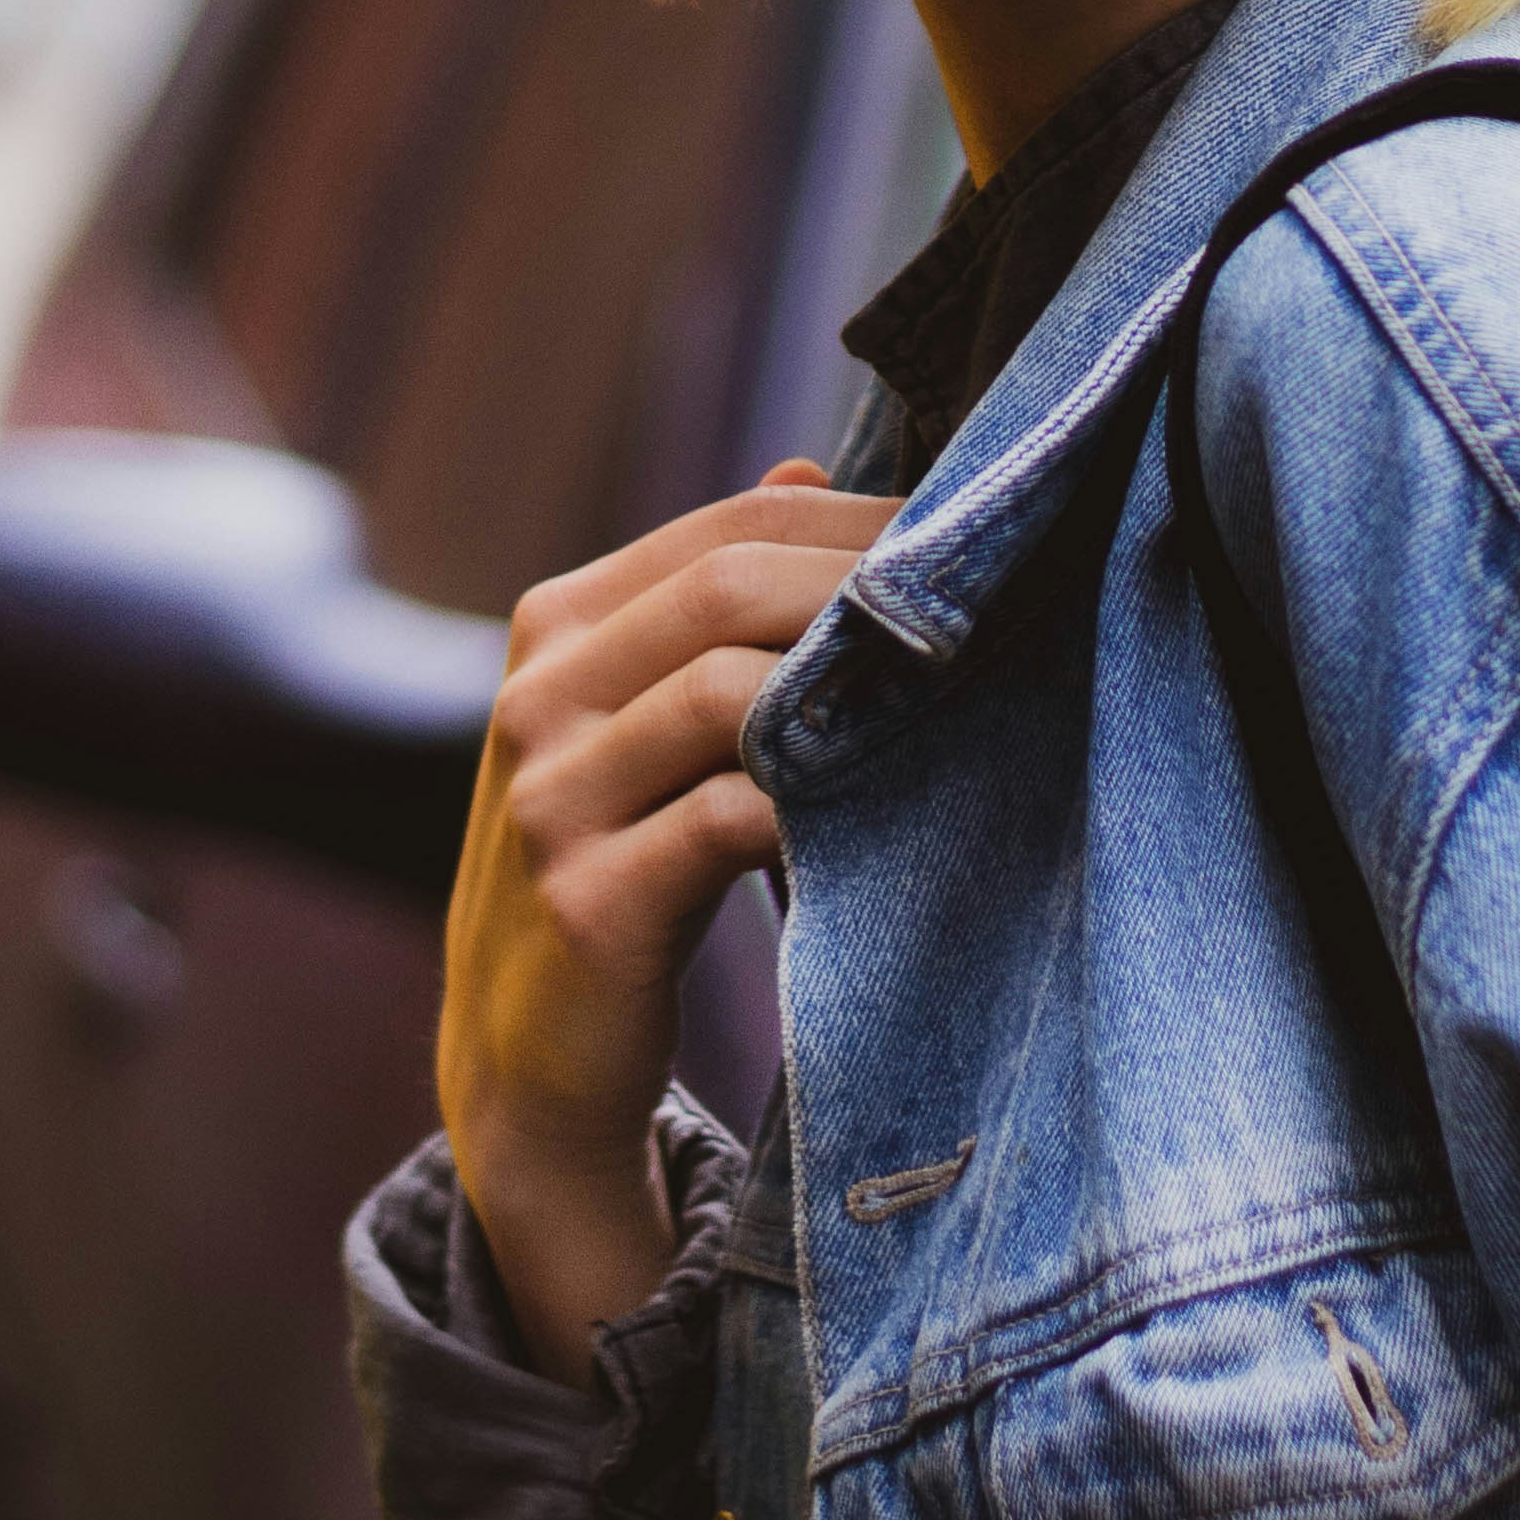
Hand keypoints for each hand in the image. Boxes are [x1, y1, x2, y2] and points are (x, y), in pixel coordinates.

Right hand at [438, 458, 894, 1382]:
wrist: (529, 1057)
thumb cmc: (621, 860)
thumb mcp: (644, 719)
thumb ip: (712, 601)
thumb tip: (810, 462)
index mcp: (558, 625)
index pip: (731, 524)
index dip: (862, 521)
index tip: (972, 539)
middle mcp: (536, 696)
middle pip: (729, 588)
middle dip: (870, 588)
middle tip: (990, 604)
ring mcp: (549, 800)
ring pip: (726, 692)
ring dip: (854, 688)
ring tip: (954, 696)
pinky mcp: (587, 903)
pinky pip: (726, 820)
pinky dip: (817, 802)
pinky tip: (889, 803)